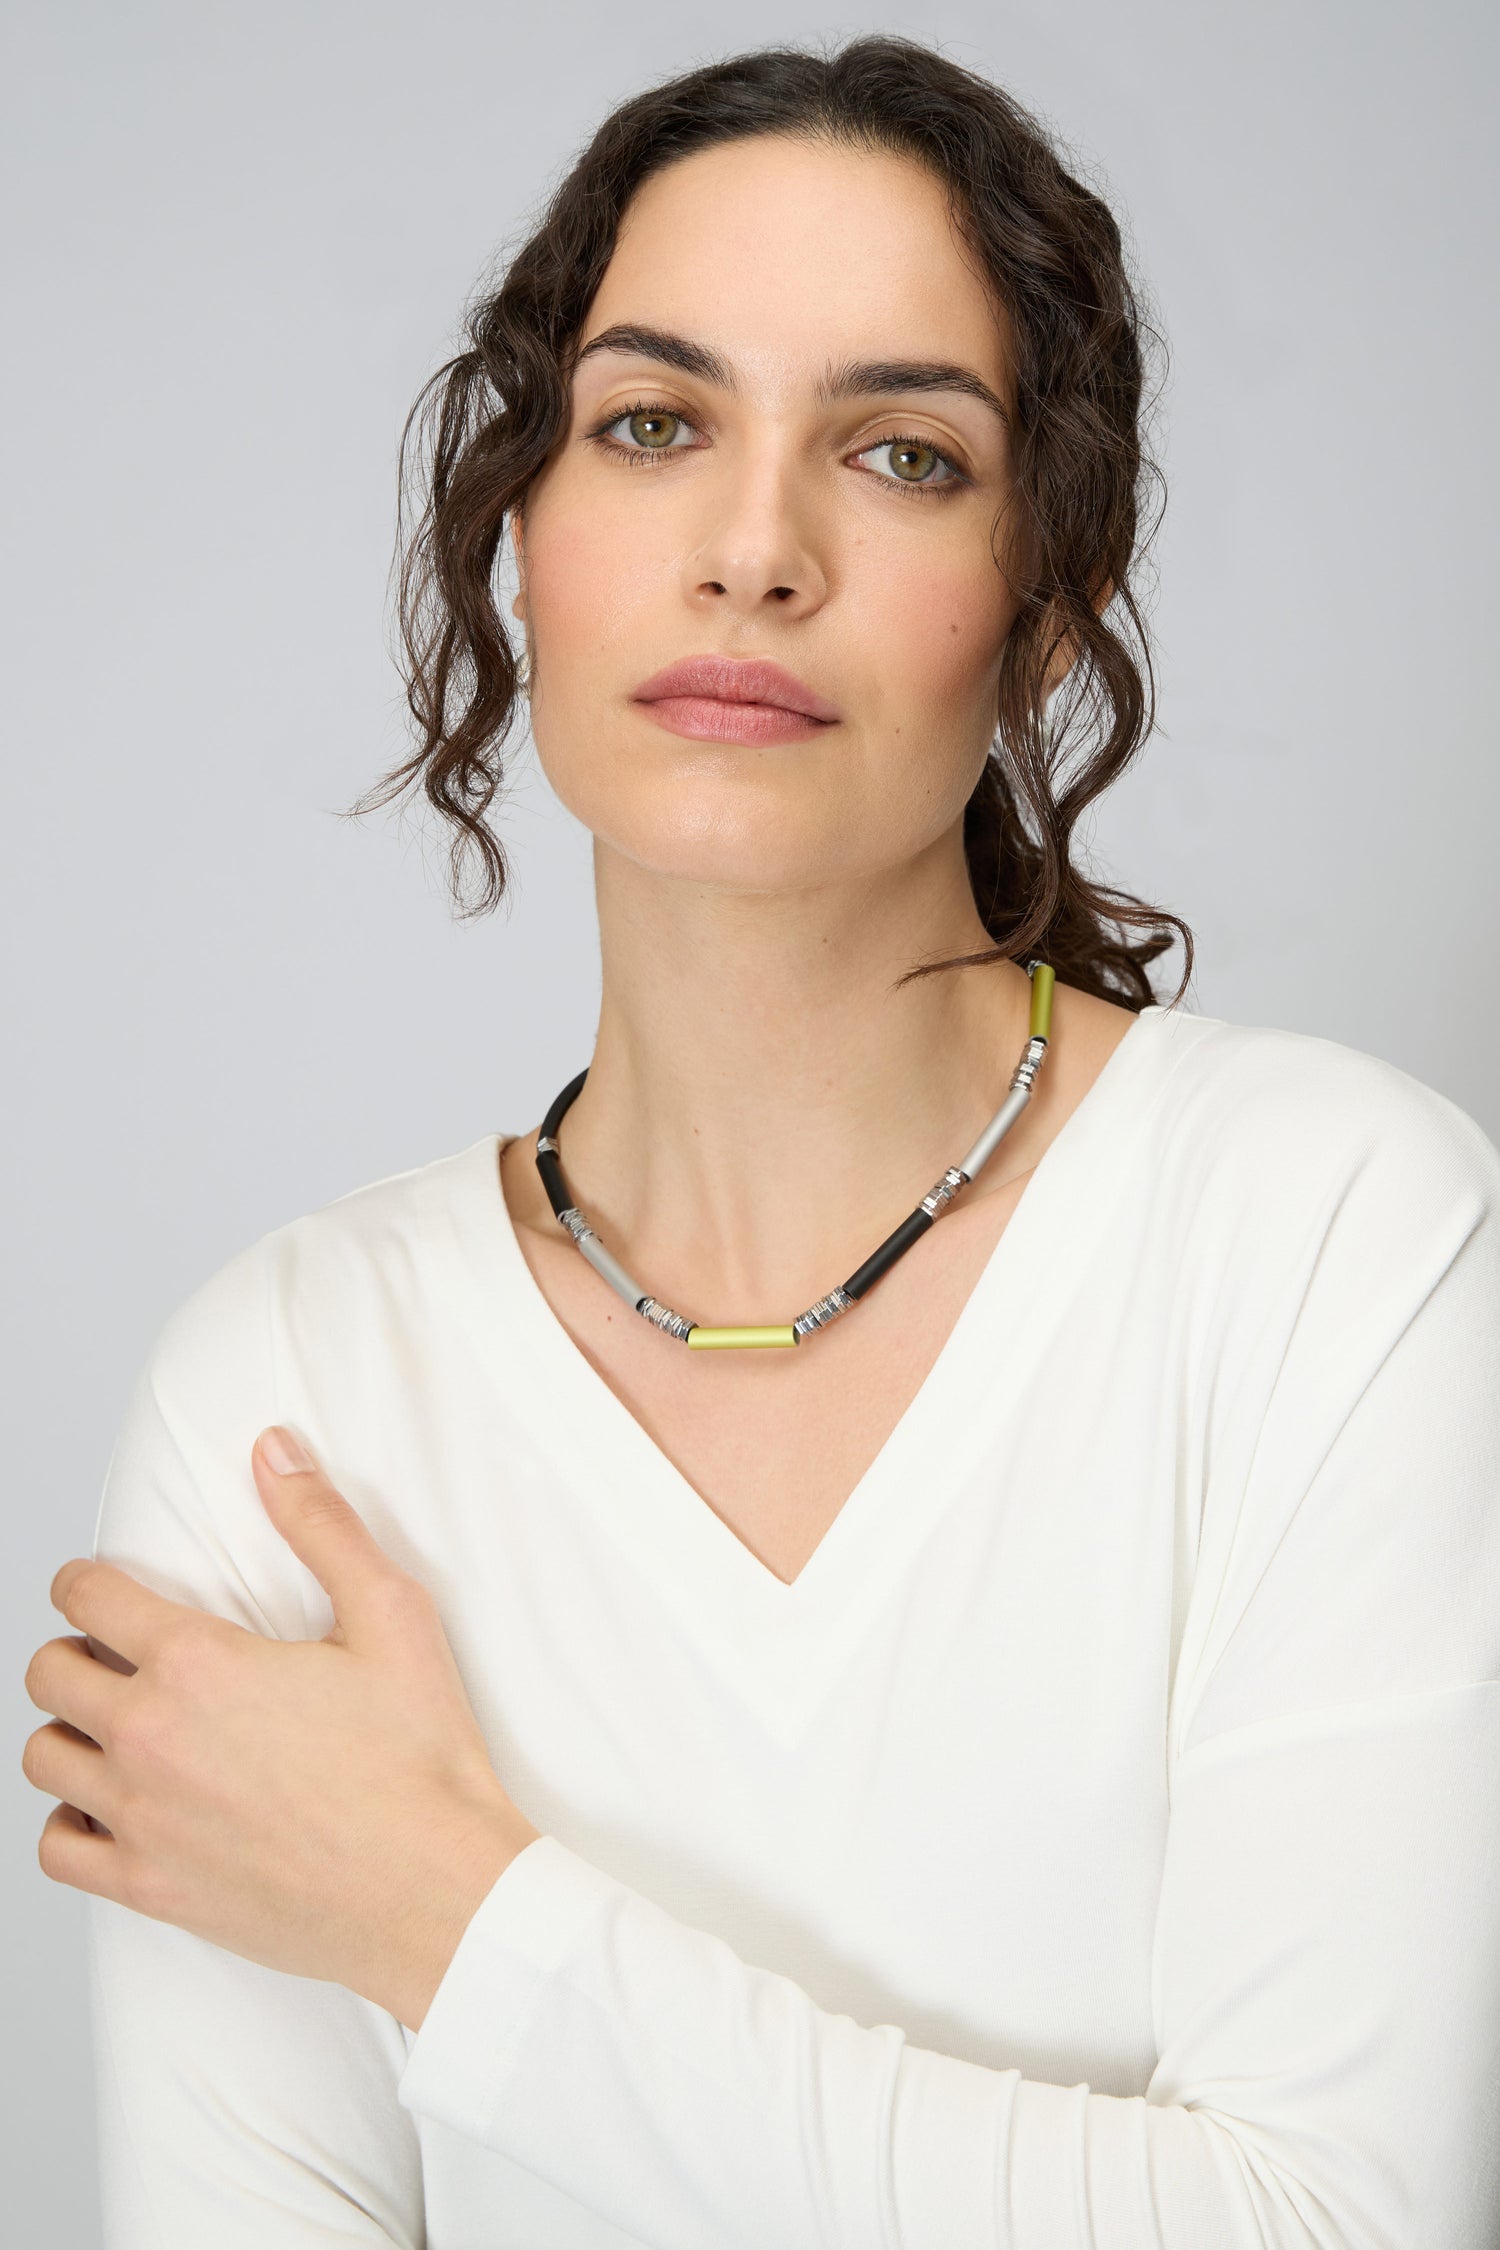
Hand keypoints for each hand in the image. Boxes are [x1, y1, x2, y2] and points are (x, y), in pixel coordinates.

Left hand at [21, 1428, 540, 2030]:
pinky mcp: (150, 1887)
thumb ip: (321, 1524)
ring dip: (69, 1730)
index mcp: (198, 1662)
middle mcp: (151, 1737)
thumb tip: (274, 1450)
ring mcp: (142, 1819)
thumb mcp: (390, 1614)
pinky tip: (115, 1805)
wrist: (435, 1891)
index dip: (86, 1579)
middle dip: (74, 1650)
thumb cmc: (420, 1759)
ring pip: (42, 1757)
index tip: (101, 1585)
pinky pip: (57, 1849)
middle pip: (48, 1673)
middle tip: (117, 1654)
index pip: (86, 1597)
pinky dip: (71, 1820)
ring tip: (117, 1726)